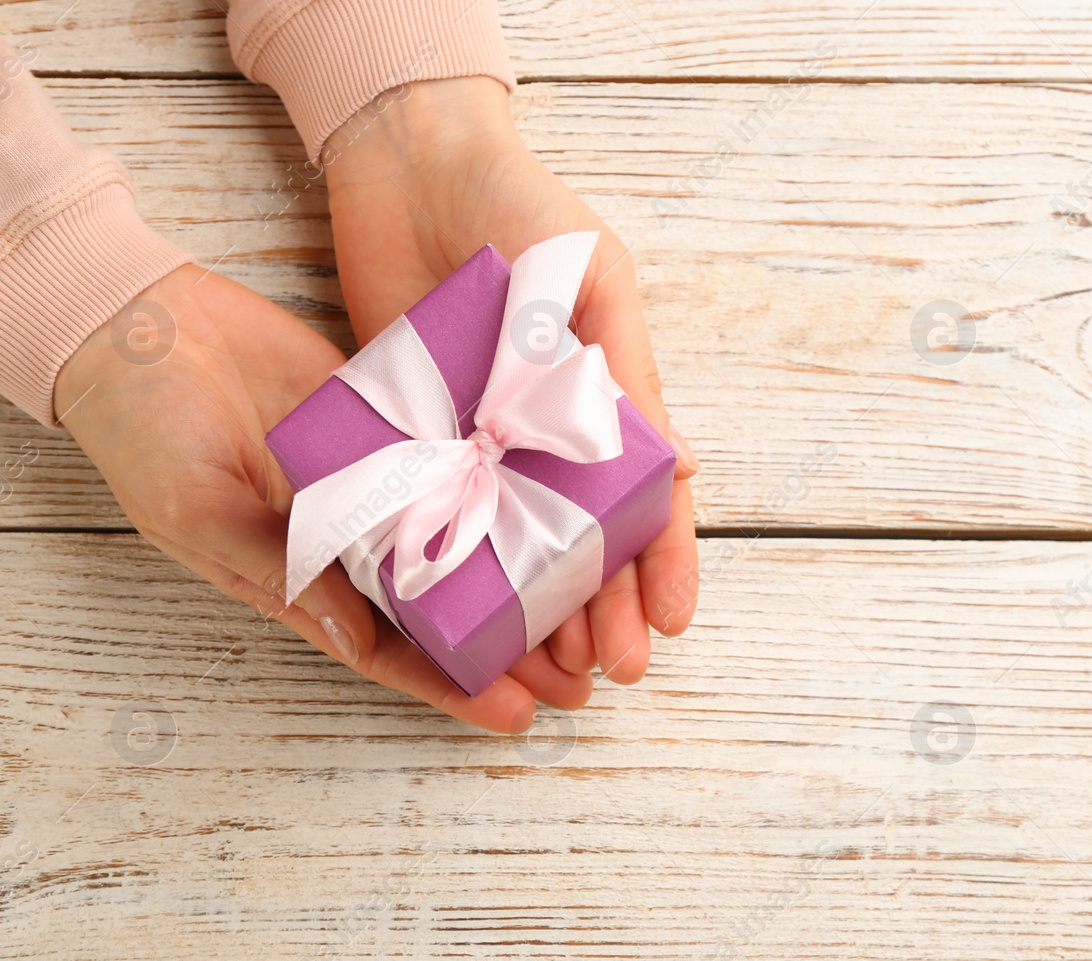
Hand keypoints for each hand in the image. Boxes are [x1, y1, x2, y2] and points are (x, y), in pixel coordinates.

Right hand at [54, 265, 591, 732]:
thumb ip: (283, 571)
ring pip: (463, 538)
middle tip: (581, 677)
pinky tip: (562, 498)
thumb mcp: (198, 512)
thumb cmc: (144, 430)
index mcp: (301, 577)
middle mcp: (349, 538)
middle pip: (446, 606)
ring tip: (592, 602)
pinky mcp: (388, 419)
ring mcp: (374, 478)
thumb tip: (358, 642)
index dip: (453, 685)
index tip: (518, 713)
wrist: (137, 322)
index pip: (392, 649)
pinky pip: (455, 459)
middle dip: (511, 645)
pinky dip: (503, 481)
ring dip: (522, 570)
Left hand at [321, 75, 699, 686]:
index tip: (671, 623)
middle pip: (586, 537)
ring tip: (549, 665)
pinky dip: (457, 563)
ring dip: (539, 603)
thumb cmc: (521, 207)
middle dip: (605, 605)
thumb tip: (684, 467)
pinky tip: (466, 611)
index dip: (663, 561)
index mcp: (605, 395)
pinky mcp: (416, 428)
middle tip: (607, 671)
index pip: (647, 497)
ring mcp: (482, 435)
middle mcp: (548, 428)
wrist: (408, 159)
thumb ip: (626, 372)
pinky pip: (440, 509)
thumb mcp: (590, 282)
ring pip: (517, 541)